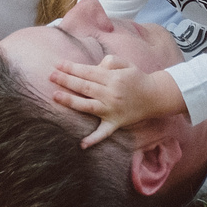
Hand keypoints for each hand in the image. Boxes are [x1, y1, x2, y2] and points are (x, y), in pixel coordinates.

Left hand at [48, 56, 183, 147]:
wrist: (156, 96)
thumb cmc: (137, 78)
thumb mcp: (127, 64)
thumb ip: (110, 62)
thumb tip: (94, 66)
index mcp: (113, 78)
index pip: (87, 72)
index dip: (71, 67)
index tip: (57, 64)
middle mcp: (111, 94)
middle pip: (84, 86)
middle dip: (66, 80)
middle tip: (50, 76)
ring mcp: (112, 109)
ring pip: (88, 105)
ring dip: (71, 101)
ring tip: (55, 96)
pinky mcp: (115, 123)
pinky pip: (103, 132)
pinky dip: (94, 139)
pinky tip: (82, 144)